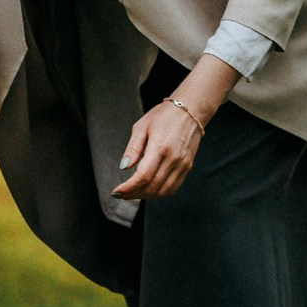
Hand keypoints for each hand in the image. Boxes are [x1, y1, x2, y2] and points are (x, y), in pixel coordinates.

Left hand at [112, 54, 237, 200]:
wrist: (190, 110)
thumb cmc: (164, 115)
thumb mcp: (142, 126)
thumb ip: (132, 148)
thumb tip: (123, 167)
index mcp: (160, 147)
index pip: (143, 176)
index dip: (128, 188)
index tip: (116, 191)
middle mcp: (173, 159)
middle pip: (152, 187)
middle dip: (133, 194)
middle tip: (121, 194)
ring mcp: (182, 164)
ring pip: (163, 191)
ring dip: (146, 196)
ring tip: (132, 193)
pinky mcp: (187, 167)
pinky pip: (173, 188)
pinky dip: (159, 193)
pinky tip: (148, 190)